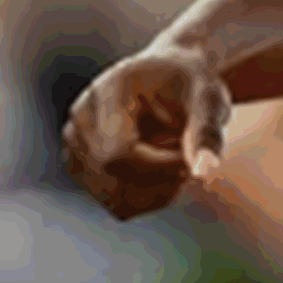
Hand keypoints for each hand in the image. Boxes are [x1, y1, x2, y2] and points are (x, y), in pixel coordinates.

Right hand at [61, 43, 231, 221]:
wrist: (171, 76)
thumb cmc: (191, 84)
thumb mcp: (208, 97)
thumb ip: (206, 132)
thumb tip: (203, 172)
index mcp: (107, 92)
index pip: (117, 154)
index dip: (160, 167)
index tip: (191, 157)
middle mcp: (80, 119)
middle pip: (116, 180)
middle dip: (162, 177)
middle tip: (186, 151)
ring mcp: (74, 146)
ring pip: (119, 201)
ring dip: (159, 189)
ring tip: (172, 153)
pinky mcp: (81, 169)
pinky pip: (120, 206)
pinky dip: (151, 196)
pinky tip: (162, 167)